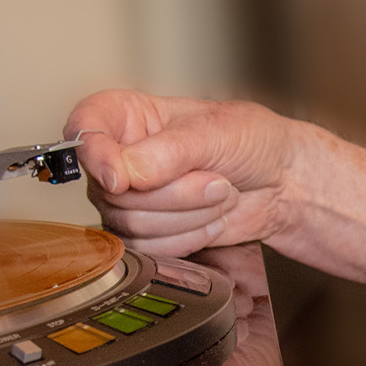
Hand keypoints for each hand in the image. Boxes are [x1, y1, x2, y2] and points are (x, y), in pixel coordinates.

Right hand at [64, 90, 298, 258]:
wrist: (280, 183)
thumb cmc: (250, 142)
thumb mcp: (214, 132)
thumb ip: (166, 152)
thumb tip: (123, 172)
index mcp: (127, 116)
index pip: (84, 130)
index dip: (95, 156)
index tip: (122, 179)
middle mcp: (119, 157)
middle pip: (114, 191)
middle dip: (175, 193)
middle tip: (215, 177)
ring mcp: (130, 199)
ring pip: (131, 224)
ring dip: (188, 216)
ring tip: (219, 193)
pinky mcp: (147, 233)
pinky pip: (149, 248)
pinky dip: (189, 238)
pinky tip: (212, 218)